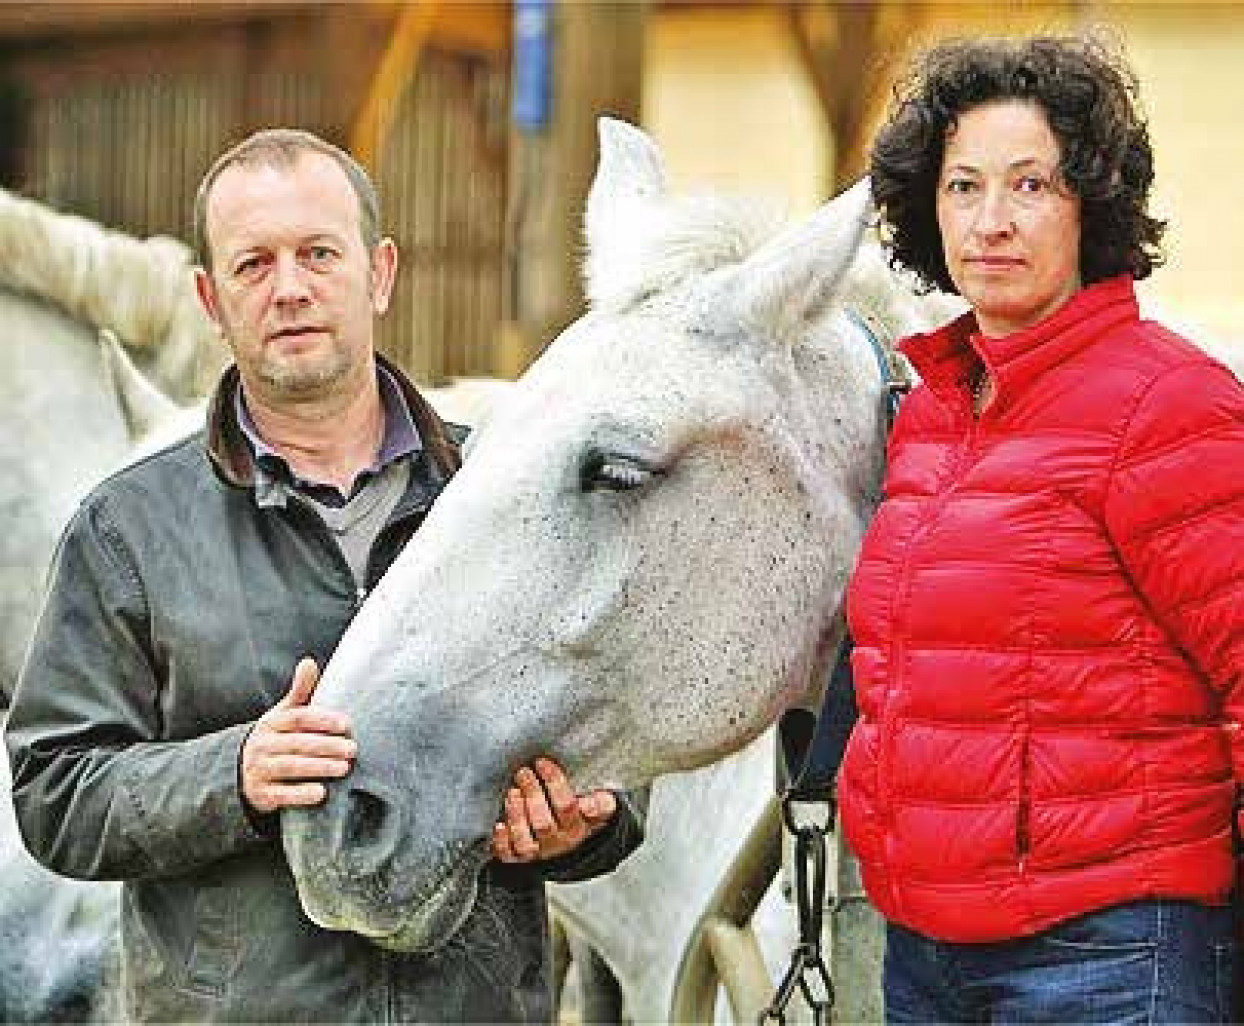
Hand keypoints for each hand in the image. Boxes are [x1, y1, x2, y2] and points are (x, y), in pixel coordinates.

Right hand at [241, 657, 355, 814]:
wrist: (243, 773)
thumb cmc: (276, 739)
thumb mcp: (283, 715)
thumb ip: (300, 692)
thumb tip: (309, 662)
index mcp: (271, 723)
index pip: (298, 718)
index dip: (322, 720)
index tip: (347, 724)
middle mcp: (262, 745)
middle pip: (297, 743)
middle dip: (326, 746)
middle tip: (353, 749)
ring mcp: (259, 770)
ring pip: (290, 767)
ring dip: (318, 768)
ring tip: (344, 768)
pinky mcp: (261, 794)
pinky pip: (281, 795)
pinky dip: (301, 794)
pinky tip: (321, 793)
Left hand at [490, 757, 615, 862]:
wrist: (571, 849)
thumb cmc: (581, 819)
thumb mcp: (599, 810)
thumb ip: (602, 803)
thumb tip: (596, 801)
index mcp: (577, 827)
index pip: (567, 806)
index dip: (553, 782)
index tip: (542, 763)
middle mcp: (557, 842)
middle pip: (543, 823)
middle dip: (531, 795)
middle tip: (523, 773)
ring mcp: (538, 852)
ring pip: (525, 843)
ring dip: (516, 816)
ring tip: (511, 793)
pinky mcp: (519, 859)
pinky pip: (508, 856)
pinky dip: (502, 842)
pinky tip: (499, 825)